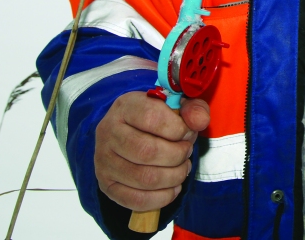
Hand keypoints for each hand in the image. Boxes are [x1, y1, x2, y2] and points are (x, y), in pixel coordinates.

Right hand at [94, 92, 209, 211]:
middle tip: (187, 152)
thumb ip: (192, 109)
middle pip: (148, 152)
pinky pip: (136, 200)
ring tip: (183, 168)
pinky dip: (162, 197)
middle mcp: (108, 133)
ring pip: (145, 178)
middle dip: (178, 155)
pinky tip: (173, 187)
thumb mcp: (175, 104)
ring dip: (174, 176)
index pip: (152, 118)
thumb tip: (200, 121)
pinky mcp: (106, 185)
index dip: (178, 129)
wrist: (128, 131)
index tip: (188, 133)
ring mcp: (104, 161)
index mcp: (125, 107)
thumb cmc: (156, 117)